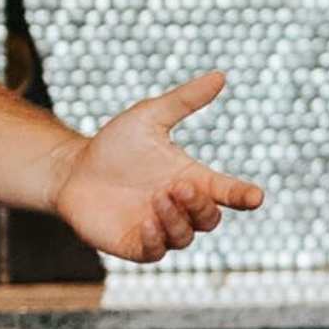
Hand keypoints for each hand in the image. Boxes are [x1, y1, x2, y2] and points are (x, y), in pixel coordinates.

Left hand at [54, 72, 264, 264]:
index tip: (256, 196)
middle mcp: (179, 208)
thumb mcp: (149, 117)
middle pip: (209, 218)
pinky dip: (157, 239)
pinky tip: (147, 222)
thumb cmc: (113, 145)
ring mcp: (159, 228)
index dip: (243, 195)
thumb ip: (185, 100)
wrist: (72, 170)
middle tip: (181, 186)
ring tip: (159, 197)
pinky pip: (156, 251)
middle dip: (201, 205)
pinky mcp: (135, 244)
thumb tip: (220, 76)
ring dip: (177, 219)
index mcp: (191, 179)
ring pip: (185, 236)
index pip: (226, 192)